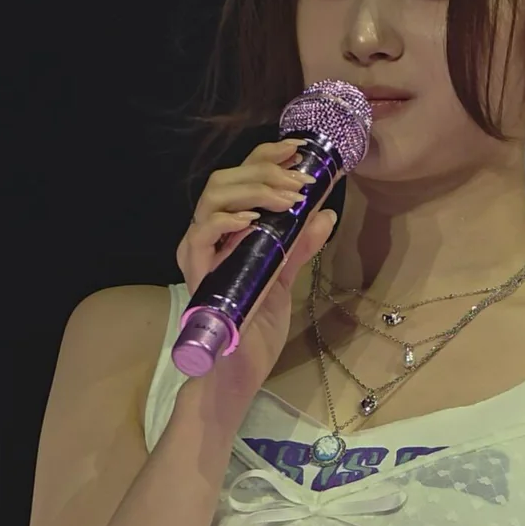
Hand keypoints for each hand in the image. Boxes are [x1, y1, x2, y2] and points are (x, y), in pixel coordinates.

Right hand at [175, 136, 337, 413]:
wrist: (238, 374)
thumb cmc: (254, 328)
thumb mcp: (284, 279)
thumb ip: (301, 246)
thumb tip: (326, 212)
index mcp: (227, 231)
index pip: (241, 178)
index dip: (268, 156)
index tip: (302, 150)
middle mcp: (208, 236)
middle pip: (225, 179)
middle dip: (266, 169)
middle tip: (302, 179)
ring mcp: (200, 255)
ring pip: (213, 198)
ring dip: (255, 189)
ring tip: (289, 197)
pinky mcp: (197, 277)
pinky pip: (201, 236)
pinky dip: (227, 220)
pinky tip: (254, 220)